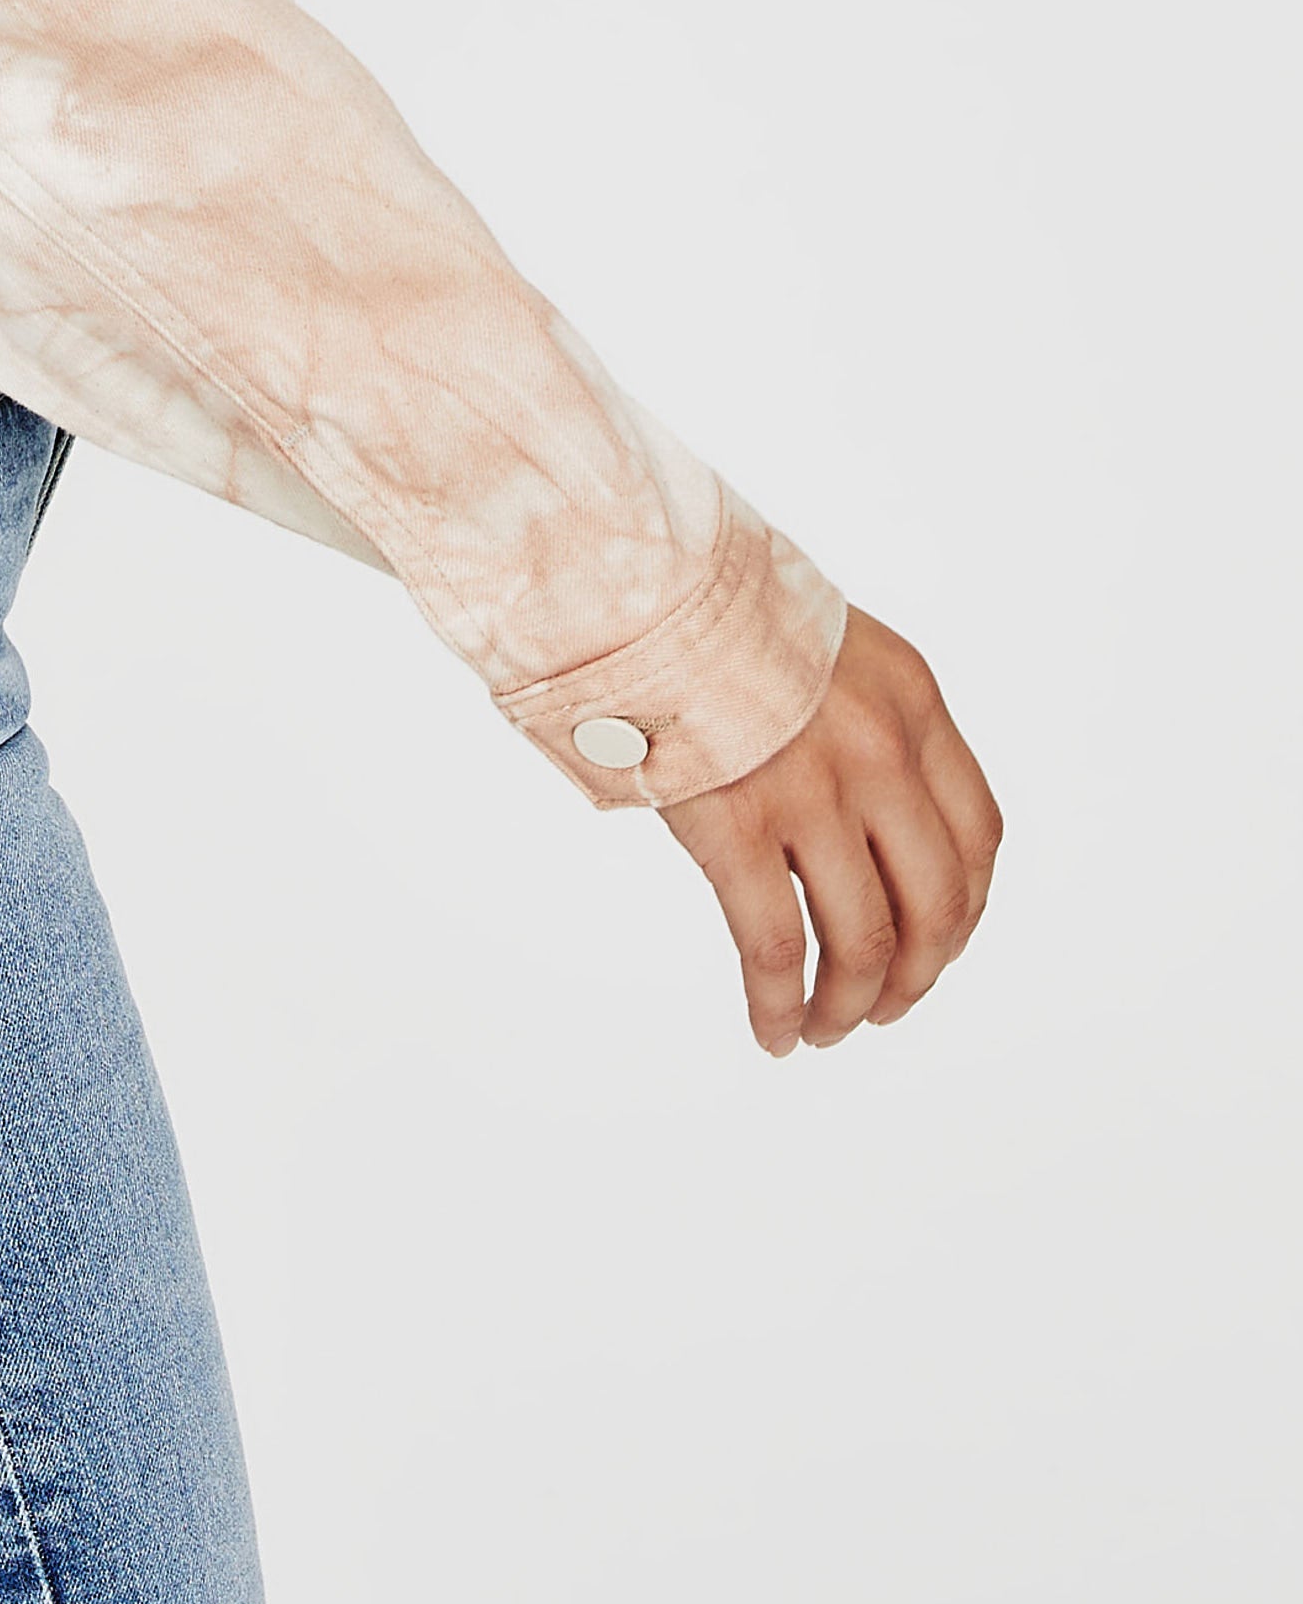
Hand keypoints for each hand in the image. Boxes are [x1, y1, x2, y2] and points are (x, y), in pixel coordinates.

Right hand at [660, 604, 1001, 1055]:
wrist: (627, 573)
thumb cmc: (704, 606)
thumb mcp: (819, 643)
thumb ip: (854, 718)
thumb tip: (853, 818)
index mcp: (909, 699)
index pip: (975, 835)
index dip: (963, 912)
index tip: (936, 948)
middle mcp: (878, 749)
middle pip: (934, 903)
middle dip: (914, 976)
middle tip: (883, 1008)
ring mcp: (809, 788)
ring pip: (861, 939)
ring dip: (850, 1004)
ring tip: (822, 1030)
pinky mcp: (734, 821)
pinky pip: (775, 944)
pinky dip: (779, 1003)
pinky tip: (772, 1030)